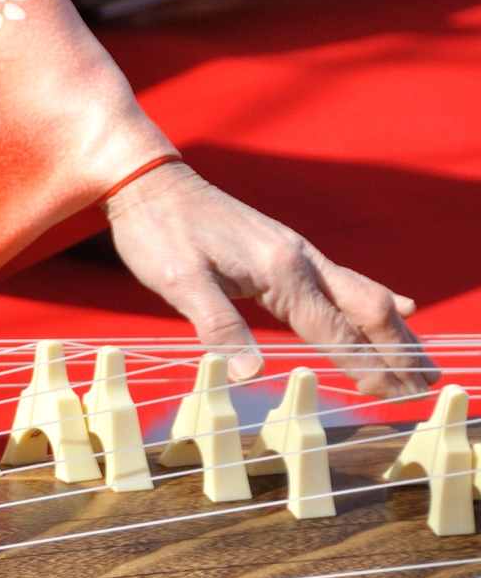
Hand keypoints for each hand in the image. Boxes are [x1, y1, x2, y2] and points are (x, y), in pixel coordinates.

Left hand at [105, 163, 434, 397]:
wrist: (149, 180)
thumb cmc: (158, 231)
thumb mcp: (177, 281)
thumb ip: (217, 325)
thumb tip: (251, 374)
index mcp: (281, 270)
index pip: (335, 330)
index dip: (366, 367)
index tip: (395, 397)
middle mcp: (301, 258)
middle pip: (368, 310)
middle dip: (399, 350)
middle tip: (428, 386)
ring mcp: (297, 252)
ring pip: (363, 294)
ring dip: (395, 330)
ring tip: (424, 360)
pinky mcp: (285, 250)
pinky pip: (345, 280)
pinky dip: (376, 302)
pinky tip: (400, 307)